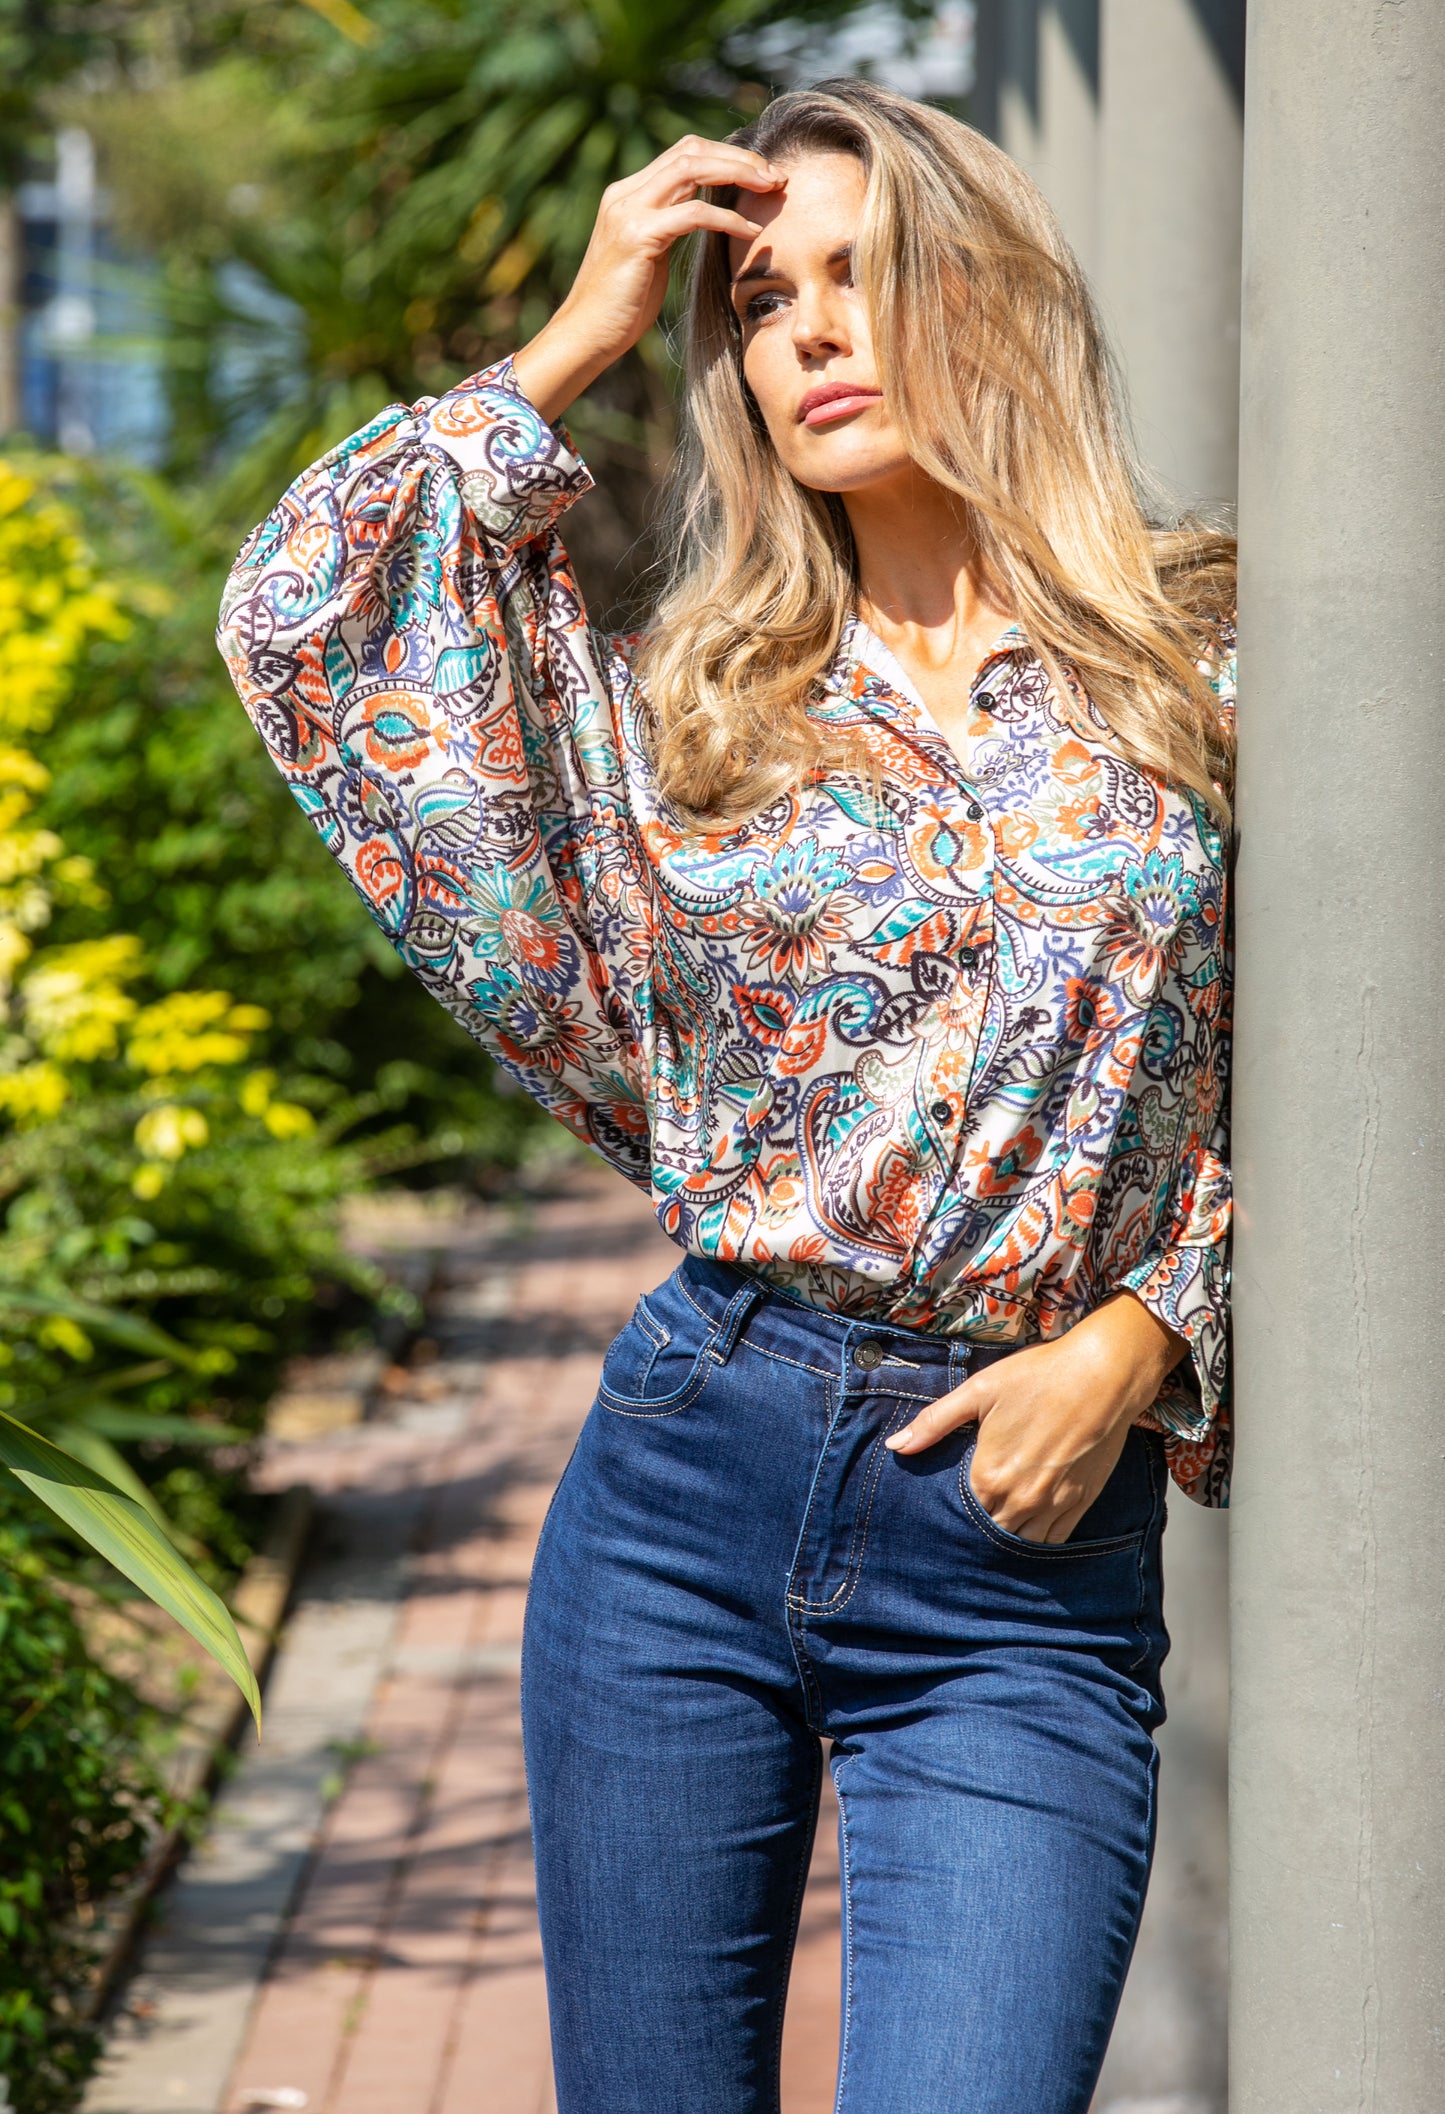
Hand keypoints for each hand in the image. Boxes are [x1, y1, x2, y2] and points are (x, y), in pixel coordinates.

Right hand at [511, 137, 782, 423]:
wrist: (585, 335)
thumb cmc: (621, 307)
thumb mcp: (650, 256)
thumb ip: (671, 226)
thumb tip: (705, 216)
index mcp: (628, 193)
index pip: (684, 152)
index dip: (726, 155)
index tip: (760, 173)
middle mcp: (626, 193)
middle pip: (691, 150)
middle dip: (739, 158)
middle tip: (776, 176)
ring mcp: (629, 212)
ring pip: (693, 169)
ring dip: (738, 173)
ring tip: (771, 190)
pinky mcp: (638, 237)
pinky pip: (693, 214)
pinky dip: (726, 217)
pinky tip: (750, 230)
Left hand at [883, 1294, 1186, 1543]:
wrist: (1103, 1376)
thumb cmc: (1038, 1377)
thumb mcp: (978, 1391)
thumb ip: (934, 1423)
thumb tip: (896, 1447)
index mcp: (989, 1475)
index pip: (960, 1512)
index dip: (952, 1509)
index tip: (945, 1505)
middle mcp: (1020, 1499)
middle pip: (988, 1532)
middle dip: (977, 1528)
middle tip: (968, 1519)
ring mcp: (1052, 1506)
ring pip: (1020, 1543)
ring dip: (1006, 1537)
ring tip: (996, 1523)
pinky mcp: (1080, 1504)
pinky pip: (1053, 1541)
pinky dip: (1037, 1540)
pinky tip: (1027, 1528)